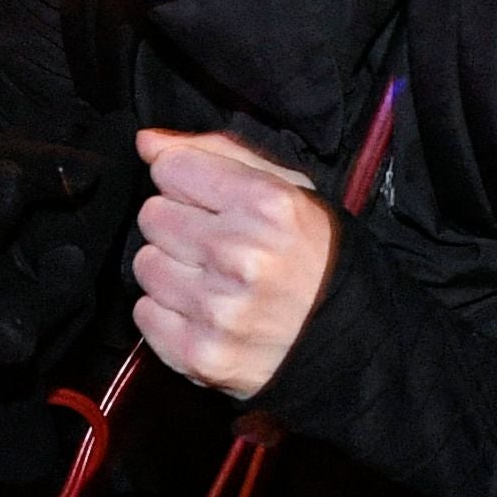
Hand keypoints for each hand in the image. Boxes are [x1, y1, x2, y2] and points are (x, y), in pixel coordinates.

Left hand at [132, 130, 337, 395]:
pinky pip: (144, 313)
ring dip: (171, 270)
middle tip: (214, 244)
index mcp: (266, 204)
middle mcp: (239, 254)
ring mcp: (218, 309)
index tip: (209, 202)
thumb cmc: (316, 256)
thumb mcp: (289, 189)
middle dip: (178, 225)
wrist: (352, 340)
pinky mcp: (200, 354)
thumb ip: (217, 153)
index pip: (171, 169)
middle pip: (152, 215)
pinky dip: (167, 313)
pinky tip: (204, 313)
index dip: (187, 182)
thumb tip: (147, 142)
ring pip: (145, 264)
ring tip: (211, 280)